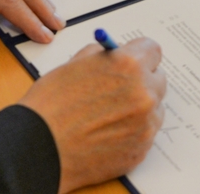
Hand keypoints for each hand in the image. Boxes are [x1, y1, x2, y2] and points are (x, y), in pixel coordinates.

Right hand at [19, 38, 166, 193]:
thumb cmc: (53, 102)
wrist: (41, 144)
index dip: (139, 53)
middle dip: (142, 79)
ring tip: (109, 112)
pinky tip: (107, 130)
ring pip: (154, 107)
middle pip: (158, 79)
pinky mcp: (141, 150)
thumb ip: (105, 56)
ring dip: (139, 106)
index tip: (133, 58)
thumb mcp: (77, 62)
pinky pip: (145, 132)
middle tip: (120, 86)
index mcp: (128, 65)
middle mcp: (143, 94)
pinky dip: (132, 129)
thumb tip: (117, 56)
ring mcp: (145, 125)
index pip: (152, 50)